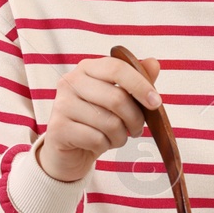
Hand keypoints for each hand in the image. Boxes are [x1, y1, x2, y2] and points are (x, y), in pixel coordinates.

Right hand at [35, 55, 161, 183]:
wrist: (69, 149)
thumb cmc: (97, 121)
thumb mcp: (119, 100)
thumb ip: (136, 81)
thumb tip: (153, 63)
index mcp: (87, 68)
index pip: (117, 68)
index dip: (140, 85)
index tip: (156, 102)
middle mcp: (70, 81)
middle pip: (117, 98)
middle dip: (135, 119)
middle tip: (137, 129)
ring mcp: (61, 104)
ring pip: (109, 122)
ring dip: (120, 136)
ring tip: (116, 137)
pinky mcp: (58, 128)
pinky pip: (96, 139)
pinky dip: (105, 146)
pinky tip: (99, 144)